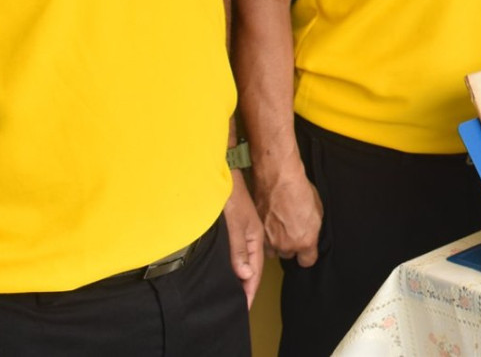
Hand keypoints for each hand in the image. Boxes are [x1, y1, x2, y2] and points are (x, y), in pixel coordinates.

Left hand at [223, 169, 264, 302]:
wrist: (226, 173)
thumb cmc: (231, 197)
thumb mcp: (235, 225)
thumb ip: (239, 251)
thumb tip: (246, 275)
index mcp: (254, 239)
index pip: (254, 271)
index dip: (249, 290)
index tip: (243, 308)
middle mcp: (251, 238)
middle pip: (251, 268)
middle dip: (245, 288)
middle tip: (237, 307)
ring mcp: (244, 232)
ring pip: (244, 261)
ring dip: (240, 278)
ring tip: (233, 294)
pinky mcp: (235, 228)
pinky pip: (238, 253)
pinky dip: (234, 266)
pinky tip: (227, 270)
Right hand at [254, 159, 323, 266]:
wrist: (278, 177)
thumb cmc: (299, 189)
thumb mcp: (317, 210)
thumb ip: (312, 229)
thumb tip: (309, 233)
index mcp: (304, 241)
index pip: (307, 262)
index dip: (307, 254)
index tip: (307, 249)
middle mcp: (285, 245)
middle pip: (288, 255)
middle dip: (290, 245)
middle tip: (291, 231)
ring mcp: (269, 240)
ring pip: (273, 250)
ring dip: (276, 242)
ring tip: (279, 226)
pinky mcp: (256, 232)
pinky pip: (262, 240)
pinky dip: (265, 234)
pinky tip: (270, 221)